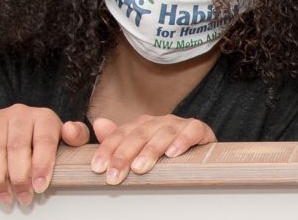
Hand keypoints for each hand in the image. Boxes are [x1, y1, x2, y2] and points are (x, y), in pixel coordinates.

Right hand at [0, 104, 89, 205]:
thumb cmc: (43, 136)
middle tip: (23, 197)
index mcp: (44, 117)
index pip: (44, 141)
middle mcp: (21, 113)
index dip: (42, 165)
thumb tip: (70, 130)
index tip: (40, 186)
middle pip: (18, 147)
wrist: (19, 123)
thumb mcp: (65, 137)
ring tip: (5, 196)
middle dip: (20, 177)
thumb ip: (76, 136)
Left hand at [90, 115, 215, 184]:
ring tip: (140, 167)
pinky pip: (191, 131)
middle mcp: (159, 121)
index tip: (99, 168)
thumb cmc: (165, 152)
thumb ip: (117, 139)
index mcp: (142, 125)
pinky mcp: (199, 129)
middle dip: (125, 155)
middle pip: (139, 134)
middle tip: (115, 174)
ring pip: (163, 133)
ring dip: (151, 150)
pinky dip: (182, 141)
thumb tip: (98, 123)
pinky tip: (173, 153)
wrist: (199, 150)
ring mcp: (179, 124)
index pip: (121, 134)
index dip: (108, 150)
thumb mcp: (138, 149)